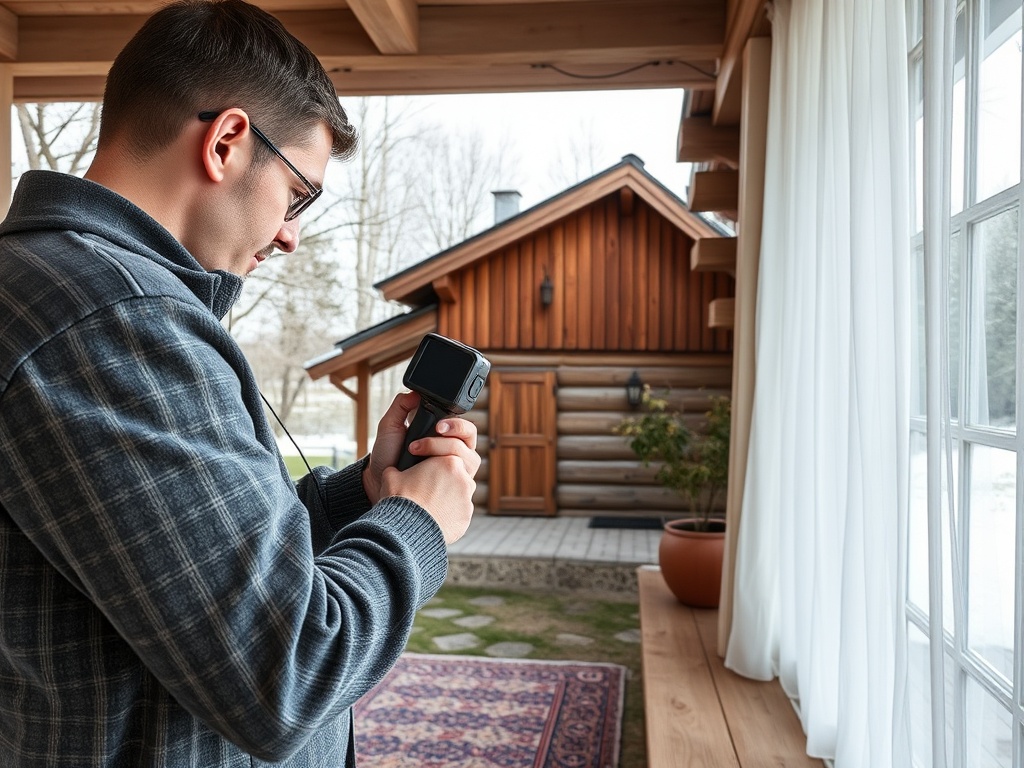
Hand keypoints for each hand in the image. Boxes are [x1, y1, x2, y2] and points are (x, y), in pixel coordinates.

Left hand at [364, 393, 480, 544]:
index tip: (439, 425)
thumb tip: (416, 392)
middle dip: (457, 433)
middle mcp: (452, 451)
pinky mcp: (451, 486)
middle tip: (437, 431)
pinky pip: (463, 478)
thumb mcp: (390, 425)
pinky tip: (431, 470)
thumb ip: (401, 405)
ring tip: (420, 451)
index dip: (457, 423)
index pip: (463, 425)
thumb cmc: (386, 453)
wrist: (379, 478)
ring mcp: (454, 469)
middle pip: (471, 438)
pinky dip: (450, 472)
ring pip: (470, 458)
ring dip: (448, 451)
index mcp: (443, 434)